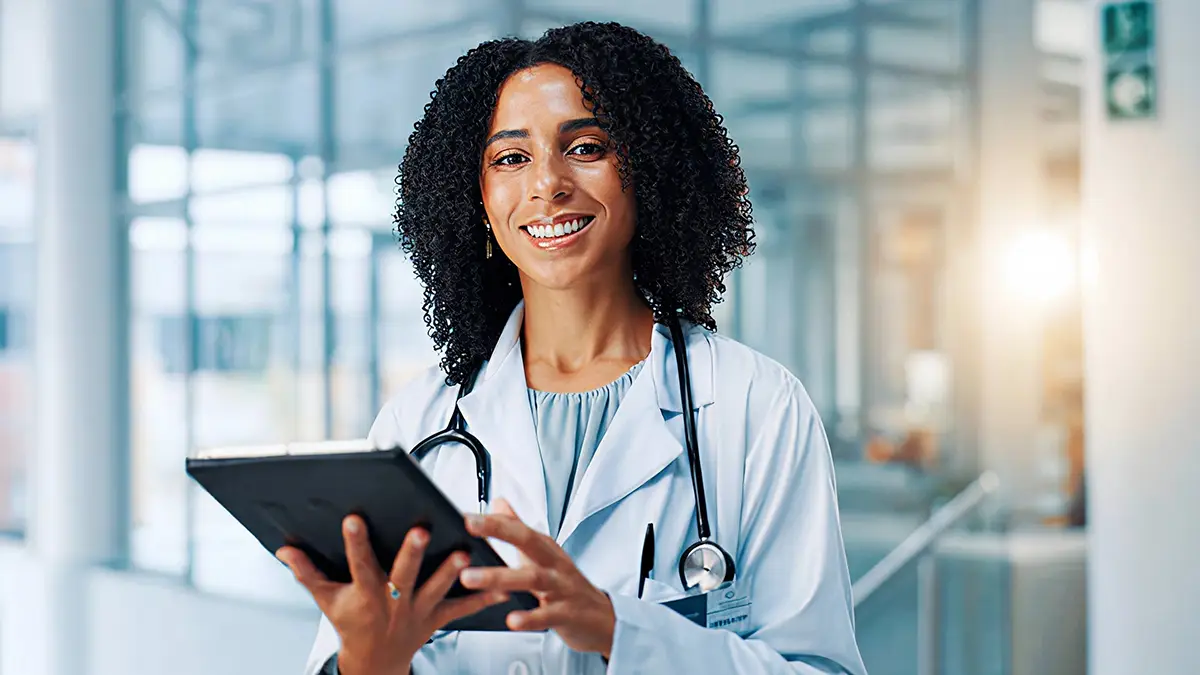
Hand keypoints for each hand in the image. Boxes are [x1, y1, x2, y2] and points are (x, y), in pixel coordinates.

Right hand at [277, 516, 509, 674]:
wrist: (374, 662)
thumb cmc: (351, 622)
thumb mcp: (326, 599)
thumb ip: (307, 572)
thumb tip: (283, 549)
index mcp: (365, 593)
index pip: (358, 563)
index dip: (355, 542)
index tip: (354, 519)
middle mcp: (393, 601)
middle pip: (403, 574)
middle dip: (412, 553)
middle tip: (421, 530)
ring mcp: (417, 611)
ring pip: (437, 588)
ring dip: (452, 571)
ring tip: (466, 551)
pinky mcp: (437, 618)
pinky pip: (463, 608)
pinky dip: (483, 599)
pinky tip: (502, 586)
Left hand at [460, 499, 616, 657]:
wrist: (602, 618)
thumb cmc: (567, 584)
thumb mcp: (544, 553)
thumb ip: (518, 528)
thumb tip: (498, 502)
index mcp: (545, 548)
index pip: (518, 527)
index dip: (493, 521)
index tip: (467, 516)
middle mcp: (553, 563)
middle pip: (527, 541)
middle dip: (499, 532)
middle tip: (470, 528)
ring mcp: (561, 587)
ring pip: (532, 578)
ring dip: (500, 577)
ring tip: (470, 578)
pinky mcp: (567, 613)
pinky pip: (546, 615)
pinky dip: (529, 617)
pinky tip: (511, 619)